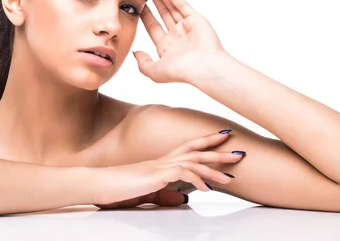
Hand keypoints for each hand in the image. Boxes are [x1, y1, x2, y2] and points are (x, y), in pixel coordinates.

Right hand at [92, 131, 243, 208]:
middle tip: (239, 152)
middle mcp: (163, 160)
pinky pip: (181, 174)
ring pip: (193, 162)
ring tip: (231, 176)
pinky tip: (206, 190)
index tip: (223, 138)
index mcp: (162, 162)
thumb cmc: (119, 187)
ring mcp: (160, 166)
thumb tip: (184, 200)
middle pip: (196, 151)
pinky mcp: (156, 175)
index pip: (188, 148)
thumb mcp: (148, 193)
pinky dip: (196, 180)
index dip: (206, 142)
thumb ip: (166, 195)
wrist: (100, 183)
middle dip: (219, 152)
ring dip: (214, 169)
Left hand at [134, 0, 226, 83]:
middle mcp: (177, 36)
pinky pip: (180, 3)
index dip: (144, 15)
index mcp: (167, 48)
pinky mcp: (195, 18)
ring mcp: (187, 26)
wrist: (204, 68)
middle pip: (162, 14)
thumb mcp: (155, 72)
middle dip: (152, 2)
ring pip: (171, 7)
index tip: (135, 5)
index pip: (153, 27)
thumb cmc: (182, 72)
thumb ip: (143, 63)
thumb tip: (136, 53)